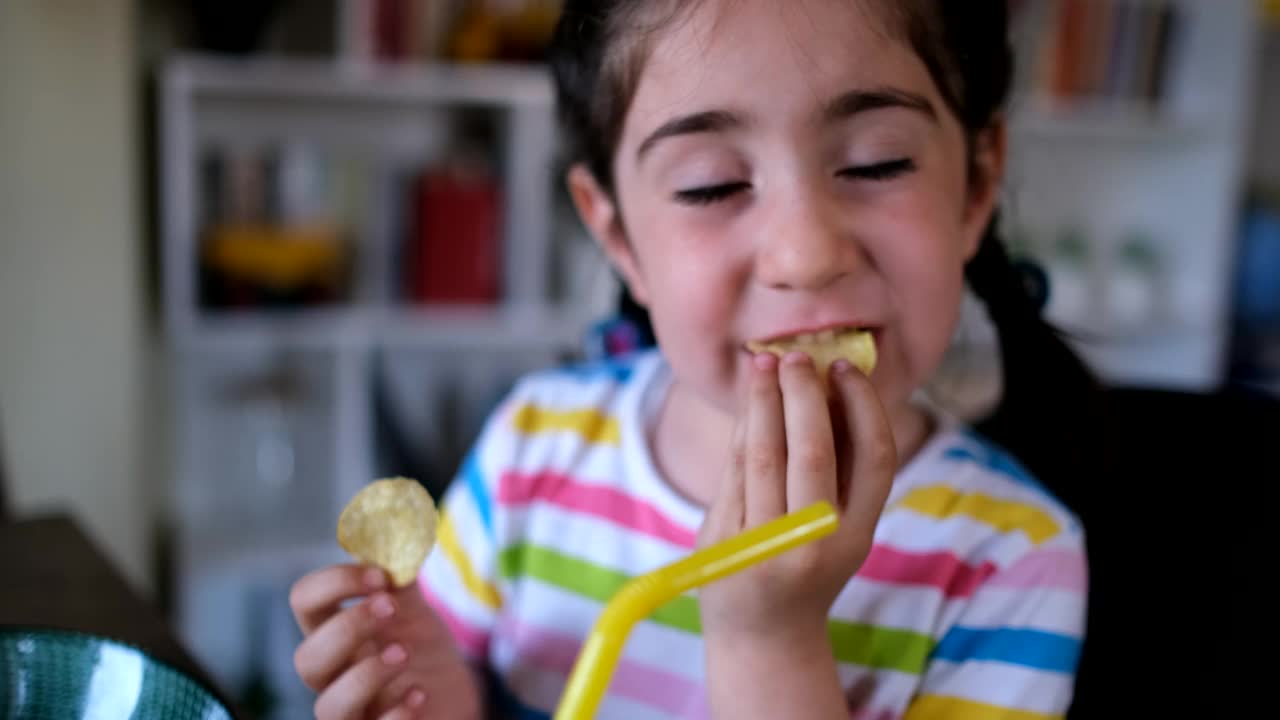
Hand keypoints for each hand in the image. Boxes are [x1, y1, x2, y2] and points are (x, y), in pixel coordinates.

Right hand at [289, 564, 481, 719]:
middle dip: (347, 628)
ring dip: (365, 676)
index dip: (335, 582)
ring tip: (403, 653)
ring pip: (328, 708)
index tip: (380, 574)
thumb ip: (400, 568)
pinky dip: (394, 716)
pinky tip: (419, 694)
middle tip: (390, 608)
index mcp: (334, 628)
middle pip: (307, 658)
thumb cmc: (418, 646)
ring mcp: (356, 709)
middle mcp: (335, 673)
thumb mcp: (412, 603)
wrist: (452, 693)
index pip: (304, 600)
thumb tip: (397, 521)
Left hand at [697, 351, 895, 644]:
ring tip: (763, 364)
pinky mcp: (726, 545)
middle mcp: (817, 543)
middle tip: (796, 355)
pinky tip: (747, 404)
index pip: (874, 457)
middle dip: (803, 393)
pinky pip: (733, 473)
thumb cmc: (806, 564)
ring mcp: (767, 547)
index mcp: (859, 536)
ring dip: (763, 400)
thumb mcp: (840, 528)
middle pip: (814, 449)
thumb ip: (840, 468)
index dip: (863, 405)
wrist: (763, 636)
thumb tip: (829, 384)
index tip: (844, 368)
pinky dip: (741, 431)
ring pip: (765, 454)